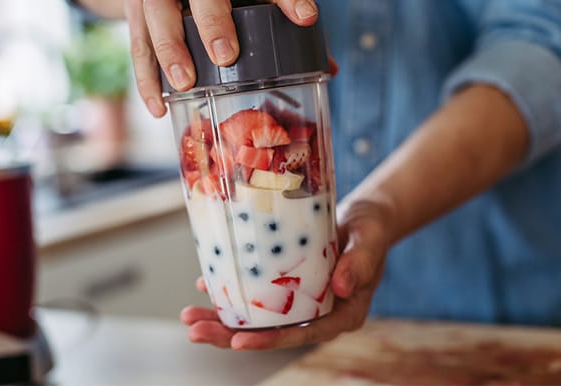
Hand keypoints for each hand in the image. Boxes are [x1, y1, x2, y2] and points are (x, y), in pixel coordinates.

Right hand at [123, 0, 318, 117]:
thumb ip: (284, 29)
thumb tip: (327, 70)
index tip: (306, 18)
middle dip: (214, 20)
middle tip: (226, 57)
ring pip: (160, 10)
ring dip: (171, 48)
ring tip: (185, 83)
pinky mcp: (134, 4)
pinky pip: (137, 41)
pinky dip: (147, 77)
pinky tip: (160, 105)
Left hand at [180, 200, 392, 349]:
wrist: (364, 217)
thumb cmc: (371, 230)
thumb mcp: (370, 242)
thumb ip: (360, 263)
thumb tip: (343, 288)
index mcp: (341, 314)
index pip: (302, 335)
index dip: (269, 340)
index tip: (238, 341)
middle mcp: (316, 313)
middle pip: (271, 332)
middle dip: (229, 335)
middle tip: (195, 331)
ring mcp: (299, 301)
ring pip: (257, 317)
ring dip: (222, 318)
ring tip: (189, 316)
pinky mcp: (286, 284)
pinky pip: (256, 294)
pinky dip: (231, 291)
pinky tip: (206, 286)